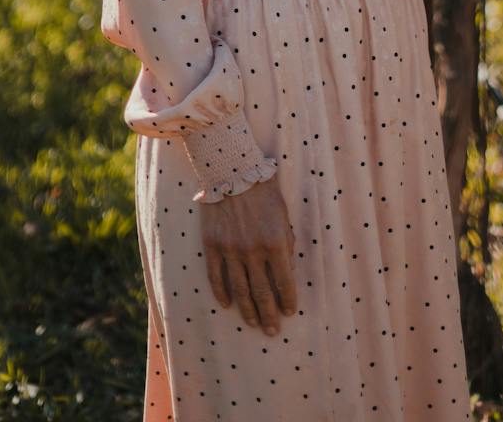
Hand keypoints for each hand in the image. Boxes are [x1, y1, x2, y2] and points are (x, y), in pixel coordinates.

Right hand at [200, 173, 296, 337]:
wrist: (232, 170)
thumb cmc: (264, 191)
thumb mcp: (283, 216)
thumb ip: (285, 244)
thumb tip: (286, 271)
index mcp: (275, 242)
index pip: (285, 282)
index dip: (288, 300)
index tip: (289, 312)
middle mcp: (253, 250)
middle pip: (262, 292)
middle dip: (269, 314)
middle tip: (272, 330)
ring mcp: (231, 250)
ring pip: (240, 290)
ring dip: (248, 310)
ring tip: (254, 323)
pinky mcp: (213, 246)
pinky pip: (217, 277)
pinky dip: (222, 293)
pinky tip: (228, 305)